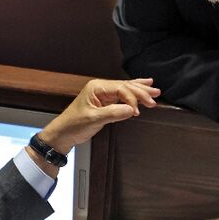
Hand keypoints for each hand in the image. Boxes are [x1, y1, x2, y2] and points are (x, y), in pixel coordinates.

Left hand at [39, 78, 159, 153]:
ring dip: (140, 90)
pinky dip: (133, 94)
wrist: (63, 133)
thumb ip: (113, 113)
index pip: (120, 89)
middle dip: (141, 91)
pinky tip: (142, 87)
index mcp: (96, 87)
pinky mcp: (105, 101)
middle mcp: (100, 87)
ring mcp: (103, 94)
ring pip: (126, 89)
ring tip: (155, 90)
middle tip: (154, 98)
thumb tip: (131, 110)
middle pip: (125, 86)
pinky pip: (122, 95)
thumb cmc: (73, 125)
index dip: (132, 99)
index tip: (137, 111)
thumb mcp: (93, 120)